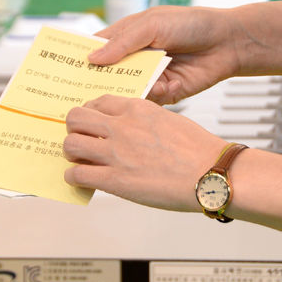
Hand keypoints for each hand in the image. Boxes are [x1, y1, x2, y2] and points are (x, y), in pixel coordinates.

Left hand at [63, 94, 226, 211]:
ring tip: (81, 159)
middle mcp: (122, 127)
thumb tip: (129, 128)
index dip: (91, 111)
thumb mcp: (168, 119)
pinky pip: (77, 175)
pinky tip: (83, 180)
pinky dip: (75, 178)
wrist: (210, 174)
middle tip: (81, 138)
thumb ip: (144, 119)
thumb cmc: (197, 150)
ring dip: (72, 152)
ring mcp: (116, 153)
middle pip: (76, 117)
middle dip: (75, 128)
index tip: (91, 120)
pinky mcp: (115, 180)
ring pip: (71, 144)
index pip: (99, 101)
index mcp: (137, 108)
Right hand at [88, 6, 240, 104]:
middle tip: (84, 92)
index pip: (96, 49)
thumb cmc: (192, 24)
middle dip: (98, 83)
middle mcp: (135, 58)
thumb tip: (92, 58)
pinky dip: (155, 94)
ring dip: (127, 92)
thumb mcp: (153, 25)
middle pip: (107, 74)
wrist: (228, 42)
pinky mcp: (165, 92)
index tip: (62, 72)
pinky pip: (149, 100)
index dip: (80, 59)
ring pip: (126, 90)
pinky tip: (170, 82)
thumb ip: (123, 42)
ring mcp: (149, 76)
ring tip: (131, 90)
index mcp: (127, 37)